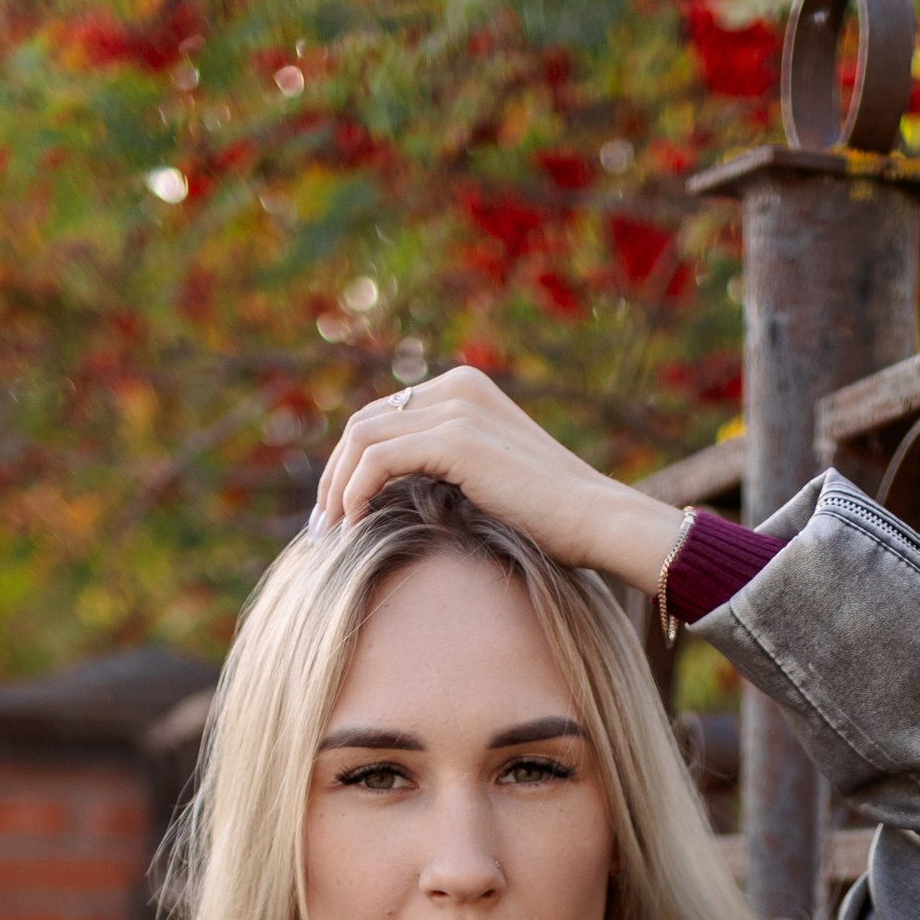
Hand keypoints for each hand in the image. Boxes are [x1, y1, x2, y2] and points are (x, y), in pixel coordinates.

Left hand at [310, 364, 685, 595]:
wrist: (596, 519)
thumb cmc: (553, 518)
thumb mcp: (491, 479)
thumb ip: (447, 469)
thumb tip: (393, 496)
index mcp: (464, 389)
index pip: (383, 416)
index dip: (350, 463)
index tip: (338, 512)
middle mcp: (456, 387)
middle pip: (363, 422)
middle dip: (334, 474)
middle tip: (323, 526)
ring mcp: (456, 408)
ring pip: (361, 438)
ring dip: (337, 486)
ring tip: (332, 532)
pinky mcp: (455, 439)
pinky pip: (378, 459)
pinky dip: (355, 491)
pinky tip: (353, 525)